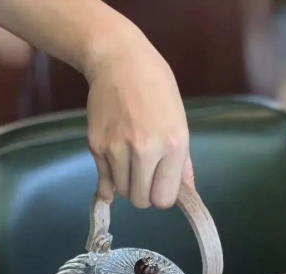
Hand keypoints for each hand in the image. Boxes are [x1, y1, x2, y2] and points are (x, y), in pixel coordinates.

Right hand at [86, 31, 192, 208]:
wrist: (119, 60)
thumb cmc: (157, 90)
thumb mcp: (180, 124)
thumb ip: (183, 164)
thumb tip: (189, 195)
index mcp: (173, 145)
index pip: (164, 199)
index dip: (162, 195)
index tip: (161, 183)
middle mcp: (145, 150)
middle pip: (141, 201)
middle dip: (144, 193)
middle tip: (146, 174)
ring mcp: (117, 149)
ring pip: (123, 192)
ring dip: (128, 184)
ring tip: (131, 161)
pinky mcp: (96, 145)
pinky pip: (105, 180)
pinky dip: (111, 178)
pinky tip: (116, 165)